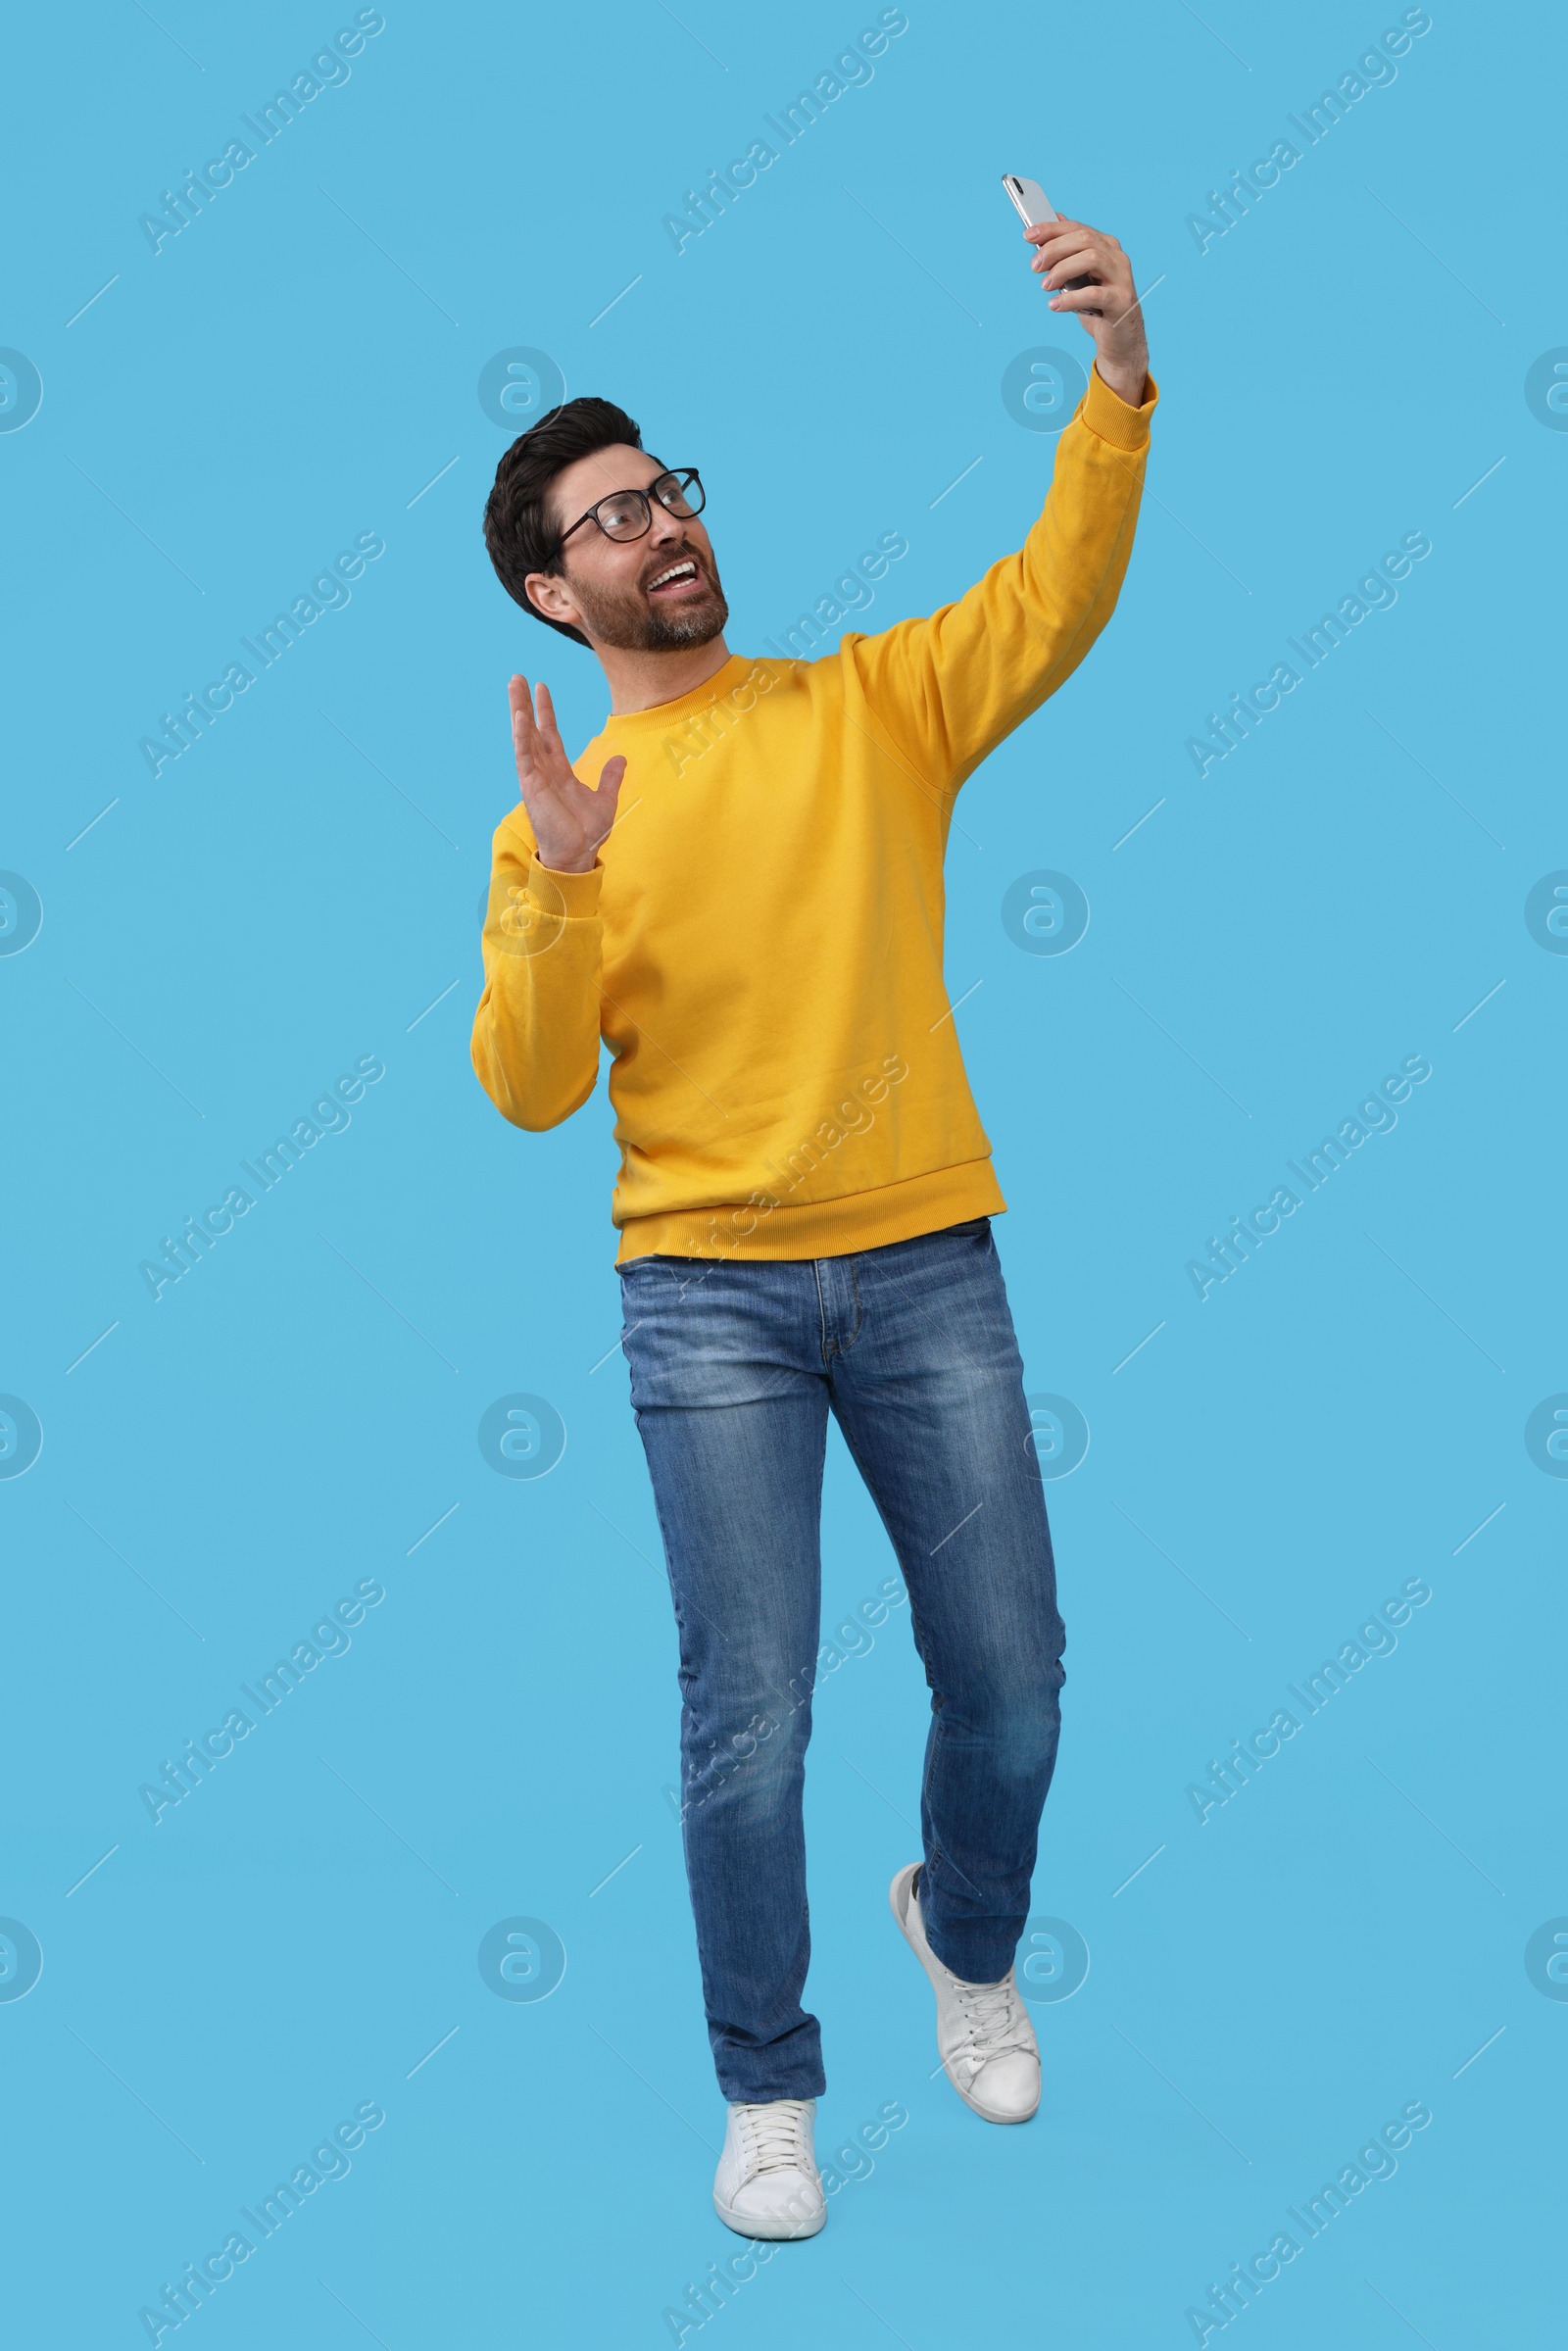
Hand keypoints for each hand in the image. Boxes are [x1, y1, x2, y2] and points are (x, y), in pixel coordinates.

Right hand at [508, 675, 625, 873]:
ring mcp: (535, 777)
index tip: (542, 687)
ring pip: (524, 737)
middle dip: (525, 703)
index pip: (551, 735)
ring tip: (514, 685)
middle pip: (532, 729)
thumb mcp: (605, 799)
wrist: (578, 854)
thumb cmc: (587, 833)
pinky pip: (524, 756)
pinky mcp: (531, 787)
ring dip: (518, 711)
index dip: (546, 711)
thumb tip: (620, 759)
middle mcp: (544, 771)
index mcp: (559, 772)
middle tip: (517, 677)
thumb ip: (610, 778)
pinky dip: (521, 736)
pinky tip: (519, 717)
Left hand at [1023, 218, 1148, 408]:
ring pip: (1092, 259)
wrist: (1120, 339)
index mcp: (1106, 246)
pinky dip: (1070, 299)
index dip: (1051, 229)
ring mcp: (1122, 277)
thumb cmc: (1097, 306)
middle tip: (1034, 266)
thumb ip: (1069, 252)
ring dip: (1062, 270)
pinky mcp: (1121, 301)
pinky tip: (1055, 305)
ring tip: (1045, 286)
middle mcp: (1117, 257)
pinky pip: (1094, 294)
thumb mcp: (1079, 277)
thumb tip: (1054, 221)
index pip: (1077, 228)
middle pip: (1084, 239)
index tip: (1028, 235)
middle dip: (1054, 249)